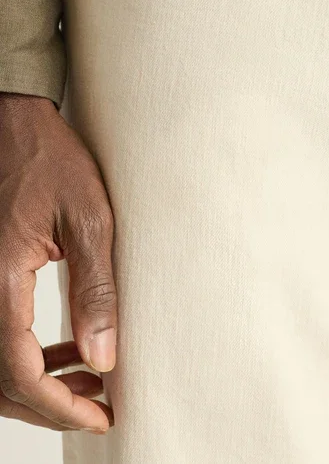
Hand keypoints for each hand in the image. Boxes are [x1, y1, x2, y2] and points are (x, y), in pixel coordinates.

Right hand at [0, 93, 115, 432]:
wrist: (12, 125)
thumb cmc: (49, 159)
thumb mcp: (87, 217)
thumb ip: (96, 287)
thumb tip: (105, 356)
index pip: (20, 369)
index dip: (59, 406)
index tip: (101, 416)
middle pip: (1, 380)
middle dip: (50, 405)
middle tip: (100, 409)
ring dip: (40, 383)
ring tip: (92, 382)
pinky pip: (0, 333)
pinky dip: (29, 354)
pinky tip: (69, 350)